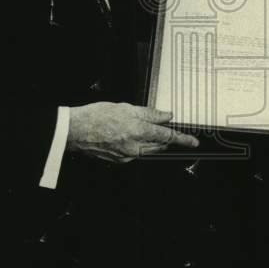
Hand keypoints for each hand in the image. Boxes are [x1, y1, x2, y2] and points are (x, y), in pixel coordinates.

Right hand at [67, 102, 198, 163]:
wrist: (76, 130)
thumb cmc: (96, 116)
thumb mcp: (126, 108)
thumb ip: (149, 113)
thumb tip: (166, 115)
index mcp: (137, 130)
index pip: (167, 136)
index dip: (182, 138)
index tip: (193, 142)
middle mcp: (134, 146)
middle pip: (159, 145)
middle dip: (167, 140)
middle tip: (173, 134)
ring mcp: (127, 155)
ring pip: (149, 150)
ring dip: (154, 143)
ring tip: (150, 132)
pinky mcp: (119, 159)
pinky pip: (137, 154)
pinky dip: (140, 146)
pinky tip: (133, 137)